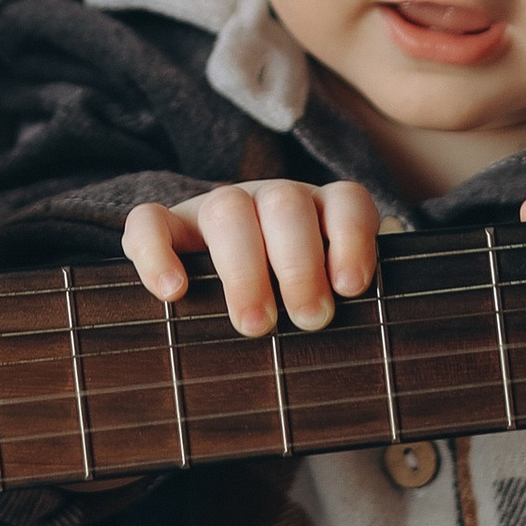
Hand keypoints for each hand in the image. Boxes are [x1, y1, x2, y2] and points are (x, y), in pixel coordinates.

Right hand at [124, 178, 380, 333]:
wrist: (230, 303)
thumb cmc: (293, 311)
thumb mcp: (330, 302)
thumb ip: (358, 299)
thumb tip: (376, 304)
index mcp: (320, 213)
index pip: (345, 201)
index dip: (352, 238)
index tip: (351, 288)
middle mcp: (270, 201)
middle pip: (286, 204)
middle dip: (299, 264)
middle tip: (310, 320)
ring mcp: (215, 209)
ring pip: (227, 208)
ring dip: (244, 268)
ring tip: (254, 324)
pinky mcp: (167, 227)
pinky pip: (149, 221)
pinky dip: (158, 252)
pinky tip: (174, 293)